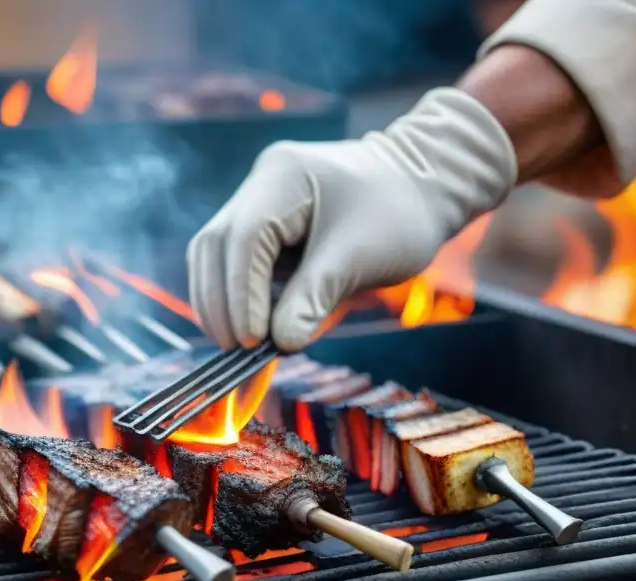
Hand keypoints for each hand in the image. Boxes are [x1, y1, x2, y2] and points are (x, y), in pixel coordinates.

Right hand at [186, 87, 517, 350]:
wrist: (422, 184)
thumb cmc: (398, 213)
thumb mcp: (358, 258)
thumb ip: (313, 299)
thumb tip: (280, 344)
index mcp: (283, 176)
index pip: (244, 239)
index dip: (241, 293)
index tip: (252, 340)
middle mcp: (261, 182)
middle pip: (214, 244)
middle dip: (220, 301)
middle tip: (236, 350)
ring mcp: (257, 199)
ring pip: (213, 252)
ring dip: (218, 301)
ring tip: (236, 344)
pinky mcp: (263, 222)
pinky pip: (231, 259)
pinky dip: (233, 293)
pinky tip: (245, 325)